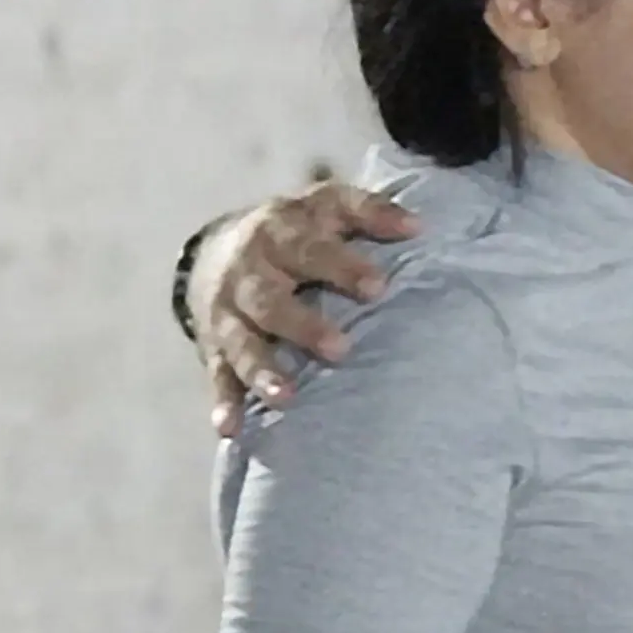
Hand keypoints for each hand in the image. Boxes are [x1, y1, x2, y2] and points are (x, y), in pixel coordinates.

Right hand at [191, 181, 417, 434]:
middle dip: (303, 326)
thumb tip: (419, 226)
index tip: (379, 288)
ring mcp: (227, 312)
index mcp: (279, 232)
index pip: (311, 250)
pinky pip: (216, 374)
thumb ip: (371, 211)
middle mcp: (248, 273)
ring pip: (240, 342)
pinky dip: (223, 401)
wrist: (214, 247)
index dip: (343, 267)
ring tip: (287, 397)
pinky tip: (229, 427)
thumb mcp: (326, 205)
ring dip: (262, 370)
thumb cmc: (293, 228)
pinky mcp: (213, 345)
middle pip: (270, 299)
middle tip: (342, 350)